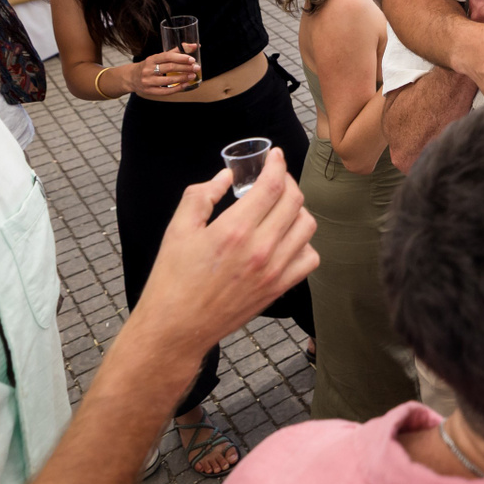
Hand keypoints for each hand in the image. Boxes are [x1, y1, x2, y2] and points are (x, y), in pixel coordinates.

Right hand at [127, 153, 318, 361]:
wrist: (177, 327)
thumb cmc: (173, 278)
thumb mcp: (178, 229)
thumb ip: (202, 195)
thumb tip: (225, 175)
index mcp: (235, 230)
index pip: (273, 186)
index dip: (277, 164)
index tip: (275, 156)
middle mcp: (260, 249)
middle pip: (294, 202)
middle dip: (287, 182)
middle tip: (275, 179)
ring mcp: (273, 271)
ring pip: (307, 227)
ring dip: (297, 210)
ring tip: (280, 207)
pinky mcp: (278, 288)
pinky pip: (309, 258)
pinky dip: (304, 243)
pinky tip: (286, 239)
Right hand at [131, 50, 198, 96]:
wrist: (131, 78)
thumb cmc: (149, 66)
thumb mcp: (158, 58)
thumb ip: (175, 52)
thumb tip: (193, 45)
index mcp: (151, 59)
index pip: (167, 57)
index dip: (181, 58)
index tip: (192, 59)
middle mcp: (148, 69)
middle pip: (169, 68)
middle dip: (185, 67)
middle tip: (196, 67)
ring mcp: (148, 81)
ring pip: (168, 80)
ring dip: (183, 78)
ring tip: (193, 75)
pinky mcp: (149, 91)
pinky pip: (165, 91)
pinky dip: (177, 88)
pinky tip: (186, 85)